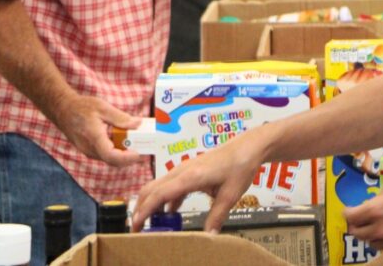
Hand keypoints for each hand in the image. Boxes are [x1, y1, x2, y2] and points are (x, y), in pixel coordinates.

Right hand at [53, 95, 142, 167]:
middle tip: (147, 151)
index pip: (111, 155)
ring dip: (125, 156)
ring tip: (140, 146)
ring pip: (110, 159)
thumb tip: (138, 124)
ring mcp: (88, 151)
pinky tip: (127, 143)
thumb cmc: (81, 107)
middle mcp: (90, 149)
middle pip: (113, 161)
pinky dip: (118, 152)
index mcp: (94, 138)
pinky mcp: (89, 150)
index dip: (127, 158)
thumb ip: (121, 118)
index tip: (139, 153)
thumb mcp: (103, 107)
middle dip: (131, 158)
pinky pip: (105, 155)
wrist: (62, 110)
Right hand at [132, 127, 267, 232]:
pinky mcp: (189, 170)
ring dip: (151, 204)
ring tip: (150, 224)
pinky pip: (170, 186)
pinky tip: (169, 214)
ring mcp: (184, 169)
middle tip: (137, 229)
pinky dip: (165, 200)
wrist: (247, 146)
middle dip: (141, 208)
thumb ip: (217, 215)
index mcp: (190, 177)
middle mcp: (182, 171)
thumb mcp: (230, 194)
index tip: (135, 226)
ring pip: (158, 186)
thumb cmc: (240, 166)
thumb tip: (209, 236)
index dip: (144, 211)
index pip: (159, 195)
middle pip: (151, 189)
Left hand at [345, 170, 382, 250]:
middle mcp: (382, 229)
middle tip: (359, 217)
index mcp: (376, 210)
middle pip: (358, 234)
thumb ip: (380, 196)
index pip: (350, 217)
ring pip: (372, 243)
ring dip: (369, 234)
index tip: (349, 208)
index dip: (348, 211)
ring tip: (374, 224)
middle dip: (355, 225)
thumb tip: (374, 202)